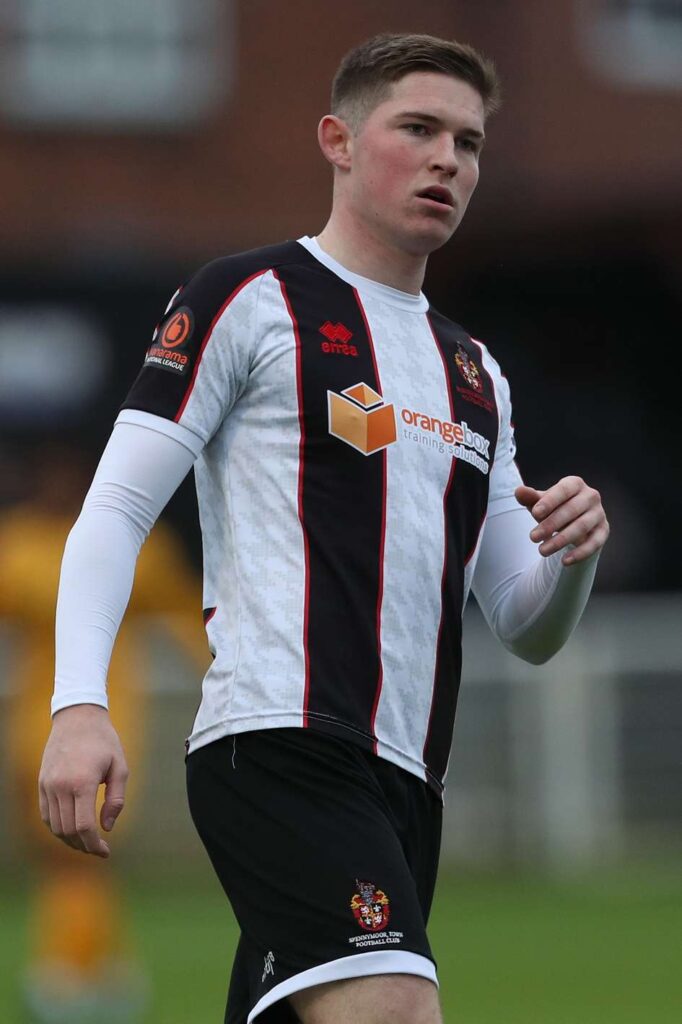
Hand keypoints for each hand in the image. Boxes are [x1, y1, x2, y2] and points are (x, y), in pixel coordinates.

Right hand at [38, 704, 128, 857]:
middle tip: (98, 850)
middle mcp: (61, 786)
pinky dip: (58, 828)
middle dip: (83, 846)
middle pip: (68, 831)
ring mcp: (48, 785)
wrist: (78, 717)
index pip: (84, 826)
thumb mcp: (121, 767)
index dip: (94, 845)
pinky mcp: (42, 783)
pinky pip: (46, 814)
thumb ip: (116, 799)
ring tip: (87, 842)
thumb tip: (107, 827)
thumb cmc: (104, 741)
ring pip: (55, 827)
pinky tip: (72, 829)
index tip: (106, 852)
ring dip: (70, 840)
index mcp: (83, 782)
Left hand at [515, 476, 608, 565]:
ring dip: (561, 540)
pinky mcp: (603, 530)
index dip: (550, 501)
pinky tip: (564, 561)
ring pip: (581, 527)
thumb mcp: (541, 503)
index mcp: (575, 484)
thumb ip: (530, 498)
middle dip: (550, 524)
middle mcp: (591, 496)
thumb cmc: (554, 508)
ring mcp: (599, 513)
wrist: (573, 523)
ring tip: (542, 551)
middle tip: (532, 537)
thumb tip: (519, 491)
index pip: (563, 490)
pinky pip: (594, 543)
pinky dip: (579, 553)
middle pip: (571, 510)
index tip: (534, 513)